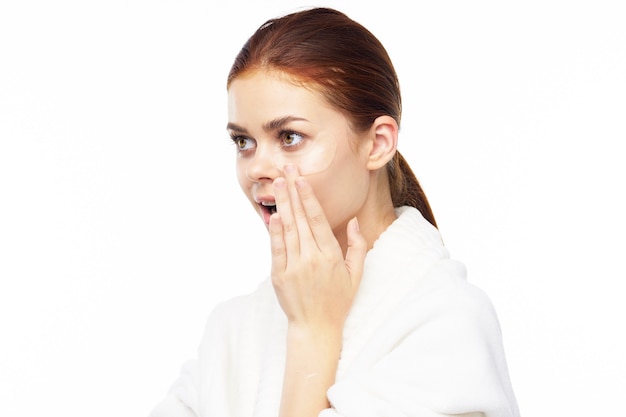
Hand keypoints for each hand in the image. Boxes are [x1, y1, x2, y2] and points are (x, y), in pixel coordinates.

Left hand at [269, 164, 366, 331]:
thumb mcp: (356, 274)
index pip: (318, 220)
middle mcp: (312, 258)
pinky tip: (273, 213)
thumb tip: (353, 221)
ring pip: (287, 229)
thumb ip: (357, 246)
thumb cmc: (338, 300)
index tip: (302, 179)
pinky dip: (273, 231)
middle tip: (286, 170)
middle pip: (300, 218)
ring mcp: (294, 267)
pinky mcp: (279, 276)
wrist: (316, 327)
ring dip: (282, 204)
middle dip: (293, 191)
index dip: (309, 198)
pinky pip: (276, 249)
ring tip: (277, 183)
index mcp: (331, 256)